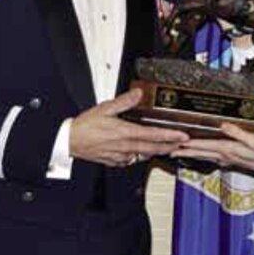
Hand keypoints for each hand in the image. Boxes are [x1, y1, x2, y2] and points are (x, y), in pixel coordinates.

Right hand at [69, 88, 188, 166]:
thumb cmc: (84, 126)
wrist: (69, 142)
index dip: (169, 136)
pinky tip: (147, 152)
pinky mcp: (115, 161)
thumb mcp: (104, 108)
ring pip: (145, 154)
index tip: (182, 136)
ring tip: (171, 148)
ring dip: (159, 151)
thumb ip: (124, 101)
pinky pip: (133, 160)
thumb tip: (138, 93)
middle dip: (170, 146)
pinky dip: (143, 156)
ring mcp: (121, 155)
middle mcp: (125, 146)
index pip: (153, 135)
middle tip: (183, 144)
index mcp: (124, 132)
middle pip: (153, 148)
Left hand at [171, 123, 253, 175]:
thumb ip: (238, 132)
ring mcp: (227, 159)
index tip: (178, 143)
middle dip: (184, 152)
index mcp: (228, 149)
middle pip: (200, 153)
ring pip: (204, 156)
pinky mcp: (231, 160)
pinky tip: (199, 155)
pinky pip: (211, 158)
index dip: (190, 144)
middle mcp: (225, 156)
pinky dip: (202, 155)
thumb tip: (224, 125)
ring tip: (178, 153)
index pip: (205, 146)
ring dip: (190, 154)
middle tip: (169, 151)